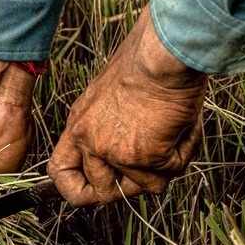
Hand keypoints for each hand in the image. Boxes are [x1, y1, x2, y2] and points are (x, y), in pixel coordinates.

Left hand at [47, 5, 207, 205]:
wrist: (162, 52)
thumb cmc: (145, 62)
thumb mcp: (109, 96)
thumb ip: (108, 128)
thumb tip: (126, 161)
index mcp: (80, 124)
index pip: (60, 172)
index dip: (79, 189)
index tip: (97, 188)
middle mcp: (90, 141)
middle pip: (103, 192)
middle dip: (133, 185)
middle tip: (154, 162)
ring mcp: (115, 152)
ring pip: (145, 185)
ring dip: (166, 163)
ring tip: (172, 128)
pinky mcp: (145, 157)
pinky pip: (171, 171)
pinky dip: (183, 150)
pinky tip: (183, 124)